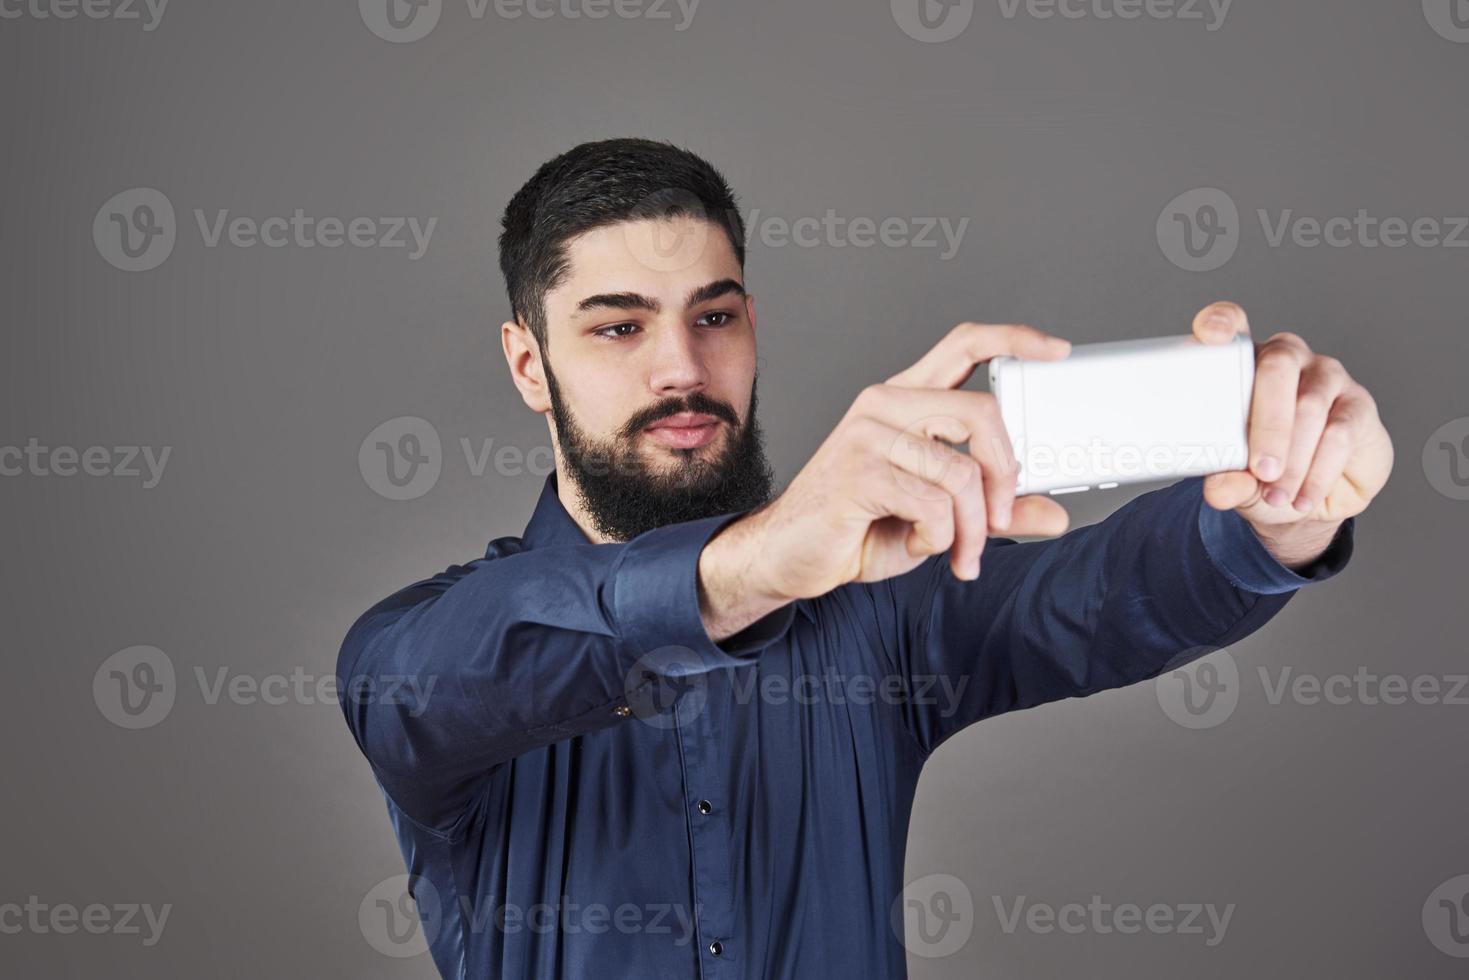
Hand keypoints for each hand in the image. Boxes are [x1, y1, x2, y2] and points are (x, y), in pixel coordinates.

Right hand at [702, 323, 1073, 630]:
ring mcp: (868, 435)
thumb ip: (994, 510)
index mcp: (904, 401)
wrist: (791, 557)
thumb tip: (1054, 514)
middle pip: (982, 412)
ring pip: (962, 473)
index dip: (1013, 340)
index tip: (1055, 350)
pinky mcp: (860, 472)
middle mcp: (885, 406)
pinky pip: (934, 505)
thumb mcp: (941, 518)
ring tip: (958, 552)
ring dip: (972, 528)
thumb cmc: (858, 527)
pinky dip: (939, 539)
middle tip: (1001, 518)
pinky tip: (919, 544)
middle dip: (1006, 476)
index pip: (964, 346)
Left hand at [1191, 302, 1393, 560]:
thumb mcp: (1236, 480)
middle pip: (1278, 367)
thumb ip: (1227, 480)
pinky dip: (1318, 472)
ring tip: (1277, 496)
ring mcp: (1325, 377)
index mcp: (1244, 363)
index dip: (1221, 322)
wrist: (1311, 500)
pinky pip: (1340, 433)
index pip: (1232, 325)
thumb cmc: (1264, 474)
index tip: (1212, 335)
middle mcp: (1286, 360)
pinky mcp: (1358, 404)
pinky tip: (1302, 498)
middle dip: (1269, 423)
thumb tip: (1218, 489)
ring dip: (1294, 459)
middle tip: (1261, 469)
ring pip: (1310, 406)